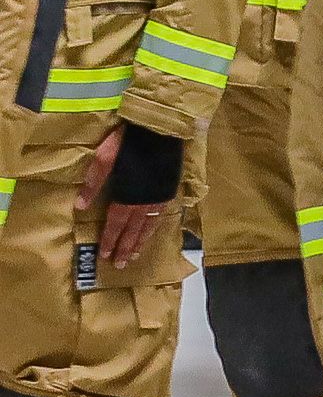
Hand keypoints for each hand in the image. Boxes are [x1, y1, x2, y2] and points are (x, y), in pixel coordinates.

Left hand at [76, 132, 165, 275]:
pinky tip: (152, 232)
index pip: (116, 225)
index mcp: (127, 196)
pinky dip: (154, 228)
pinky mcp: (168, 191)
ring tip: (135, 255)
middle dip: (125, 248)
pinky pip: (161, 216)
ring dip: (141, 242)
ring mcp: (159, 198)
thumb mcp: (104, 159)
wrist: (160, 131)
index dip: (110, 241)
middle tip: (121, 265)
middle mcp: (144, 203)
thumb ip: (93, 184)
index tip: (105, 256)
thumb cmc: (128, 143)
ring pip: (149, 226)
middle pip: (133, 231)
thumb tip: (79, 206)